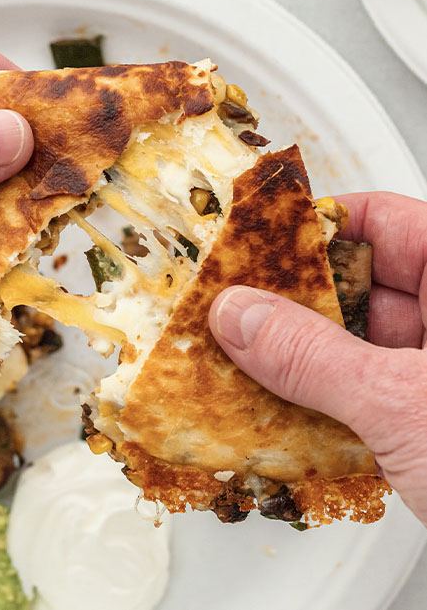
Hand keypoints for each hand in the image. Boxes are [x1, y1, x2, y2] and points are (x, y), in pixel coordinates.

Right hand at [208, 191, 426, 524]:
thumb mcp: (408, 404)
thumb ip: (313, 358)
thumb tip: (240, 318)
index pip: (382, 221)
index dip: (314, 227)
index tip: (253, 245)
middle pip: (353, 284)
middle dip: (288, 300)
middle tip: (231, 309)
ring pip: (346, 343)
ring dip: (291, 355)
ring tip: (236, 356)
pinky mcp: (417, 417)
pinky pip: (349, 390)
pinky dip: (310, 398)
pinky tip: (271, 404)